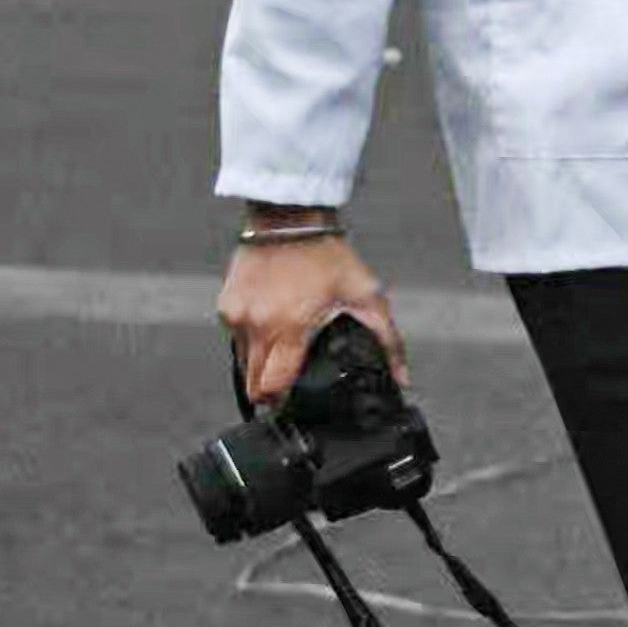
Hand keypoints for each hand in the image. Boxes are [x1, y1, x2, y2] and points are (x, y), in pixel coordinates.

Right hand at [220, 228, 400, 408]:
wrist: (289, 221)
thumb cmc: (329, 257)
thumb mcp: (368, 297)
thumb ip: (387, 341)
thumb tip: (401, 378)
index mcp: (289, 327)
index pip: (274, 384)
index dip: (283, 400)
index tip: (294, 405)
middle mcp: (256, 325)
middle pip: (253, 382)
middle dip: (271, 391)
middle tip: (290, 391)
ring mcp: (236, 316)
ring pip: (242, 364)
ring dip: (261, 368)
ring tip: (285, 357)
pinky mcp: (225, 306)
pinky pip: (235, 340)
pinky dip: (253, 343)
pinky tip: (274, 332)